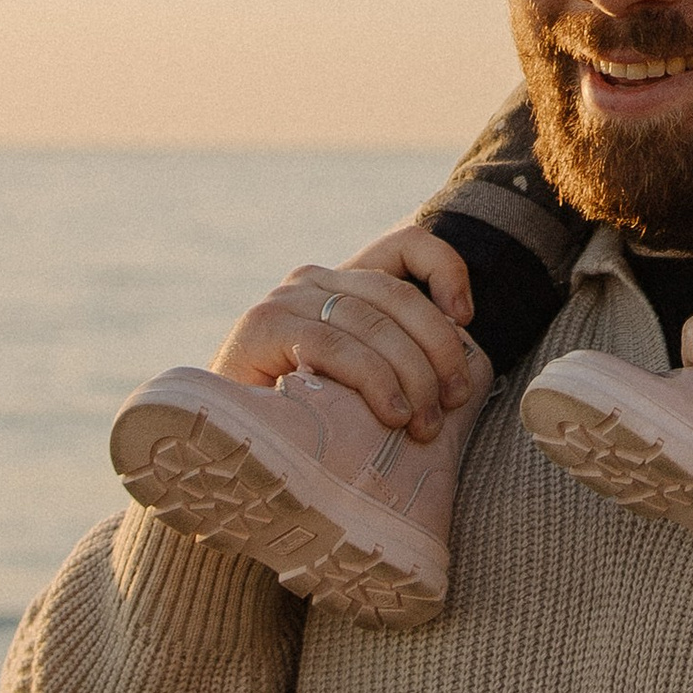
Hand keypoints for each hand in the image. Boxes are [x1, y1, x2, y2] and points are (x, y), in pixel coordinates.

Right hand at [208, 226, 483, 441]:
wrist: (225, 445)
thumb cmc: (306, 422)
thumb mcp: (363, 383)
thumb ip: (401, 360)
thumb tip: (465, 369)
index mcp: (343, 282)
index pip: (406, 247)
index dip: (446, 270)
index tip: (468, 318)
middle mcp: (313, 280)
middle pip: (398, 296)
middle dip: (439, 349)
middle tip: (453, 401)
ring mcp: (286, 300)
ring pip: (372, 323)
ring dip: (411, 376)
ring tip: (423, 424)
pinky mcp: (263, 328)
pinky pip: (334, 345)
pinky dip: (373, 379)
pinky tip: (391, 413)